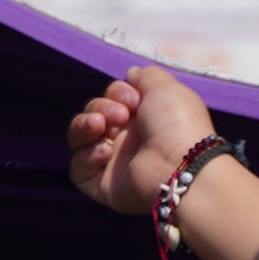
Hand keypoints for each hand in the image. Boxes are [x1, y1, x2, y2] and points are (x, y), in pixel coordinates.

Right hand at [70, 63, 221, 219]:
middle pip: (91, 114)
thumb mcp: (165, 87)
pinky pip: (78, 167)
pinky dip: (87, 156)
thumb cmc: (176, 124)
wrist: (180, 164)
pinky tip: (106, 153)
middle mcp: (127, 140)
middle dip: (100, 108)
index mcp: (143, 119)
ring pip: (78, 138)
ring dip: (84, 126)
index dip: (115, 93)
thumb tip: (130, 75)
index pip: (110, 99)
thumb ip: (145, 75)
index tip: (132, 99)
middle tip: (121, 115)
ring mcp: (112, 163)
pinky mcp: (100, 184)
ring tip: (100, 127)